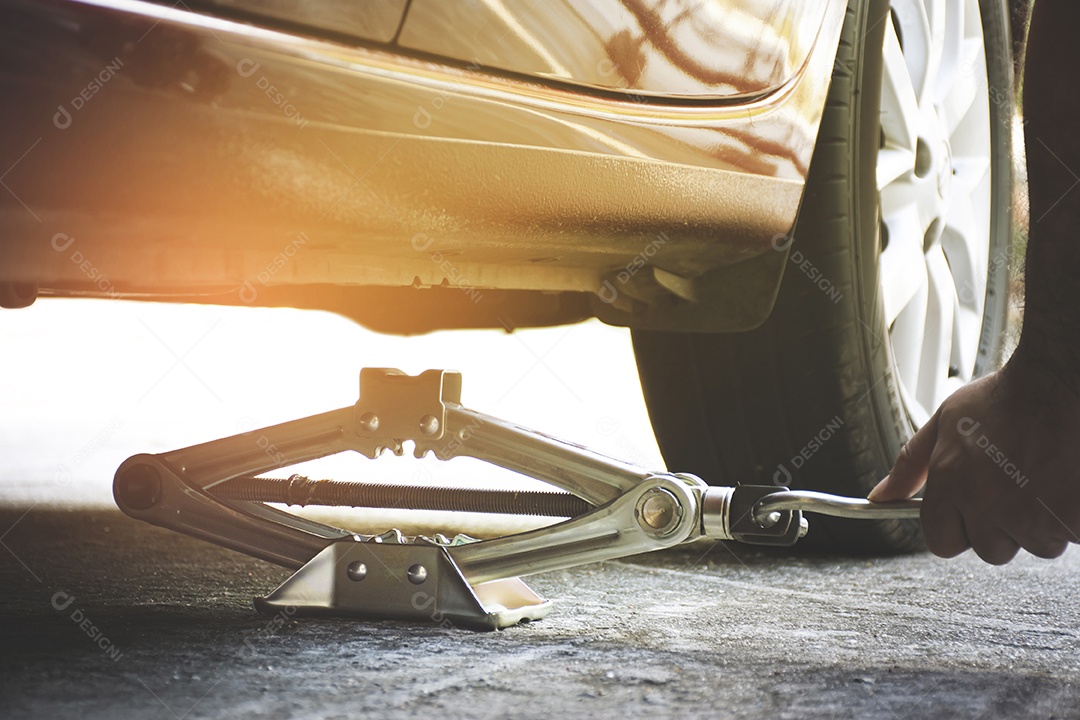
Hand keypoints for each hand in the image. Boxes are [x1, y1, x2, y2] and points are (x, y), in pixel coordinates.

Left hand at [868, 366, 1079, 563]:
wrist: (1058, 386)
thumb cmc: (1006, 399)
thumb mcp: (944, 423)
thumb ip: (910, 465)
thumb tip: (879, 496)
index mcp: (952, 484)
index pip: (941, 542)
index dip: (957, 530)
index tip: (970, 515)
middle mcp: (987, 505)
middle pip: (991, 550)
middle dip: (1004, 528)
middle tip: (1016, 488)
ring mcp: (1031, 516)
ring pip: (1036, 545)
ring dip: (1043, 523)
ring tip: (1044, 479)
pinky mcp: (1072, 520)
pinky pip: (1072, 536)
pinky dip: (1073, 516)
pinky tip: (1067, 481)